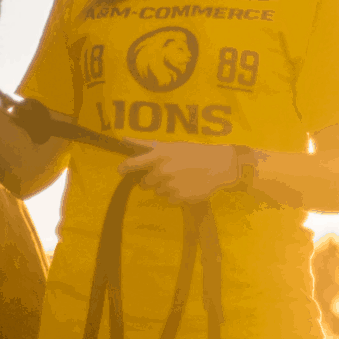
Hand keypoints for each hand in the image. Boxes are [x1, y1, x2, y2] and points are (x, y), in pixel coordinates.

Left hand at [118, 140, 238, 203]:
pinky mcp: (179, 198)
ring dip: (164, 187)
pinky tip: (185, 186)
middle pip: (144, 183)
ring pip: (157, 191)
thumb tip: (124, 139)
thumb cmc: (193, 152)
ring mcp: (170, 186)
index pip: (133, 164)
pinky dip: (175, 195)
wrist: (218, 166)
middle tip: (165, 173)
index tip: (120, 171)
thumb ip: (147, 145)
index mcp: (159, 155)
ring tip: (179, 178)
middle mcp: (162, 171)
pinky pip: (169, 199)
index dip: (124, 168)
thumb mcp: (171, 145)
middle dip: (151, 179)